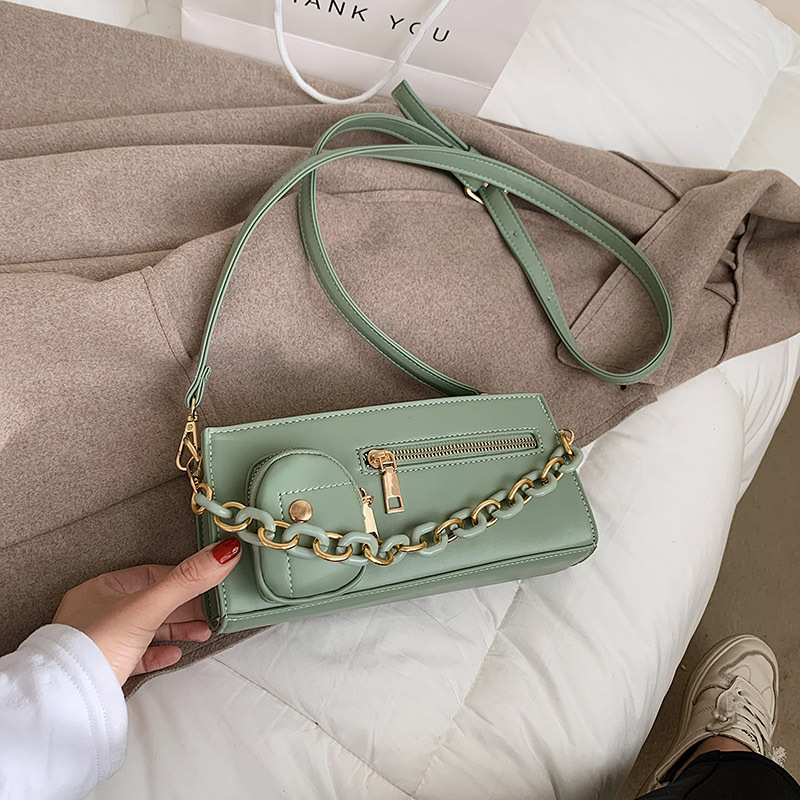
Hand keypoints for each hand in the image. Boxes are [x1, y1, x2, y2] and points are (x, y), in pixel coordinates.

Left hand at [53, 536, 241, 684]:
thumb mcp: (148, 607)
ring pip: (149, 629)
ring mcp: (103, 641)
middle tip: (213, 610)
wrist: (68, 700)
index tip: (210, 581)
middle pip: (154, 602)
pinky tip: (175, 654)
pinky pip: (139, 655)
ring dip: (178, 629)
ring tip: (203, 631)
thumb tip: (223, 553)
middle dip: (187, 607)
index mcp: (102, 589)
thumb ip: (187, 580)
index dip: (184, 578)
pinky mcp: (106, 668)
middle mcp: (99, 612)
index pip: (153, 575)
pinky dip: (160, 652)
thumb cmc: (93, 647)